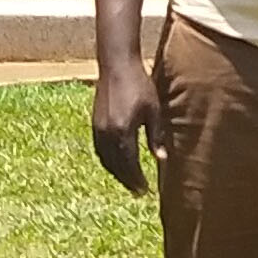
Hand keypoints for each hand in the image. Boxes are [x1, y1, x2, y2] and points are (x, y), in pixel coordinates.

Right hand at [91, 66, 166, 196]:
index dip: (137, 179)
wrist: (116, 65)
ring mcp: (98, 129)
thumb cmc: (139, 85)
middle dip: (127, 181)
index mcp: (123, 131)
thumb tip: (162, 159)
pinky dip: (109, 161)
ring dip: (117, 173)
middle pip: (116, 166)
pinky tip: (117, 164)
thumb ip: (156, 136)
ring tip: (129, 182)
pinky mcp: (95, 123)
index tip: (145, 190)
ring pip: (106, 160)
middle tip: (138, 192)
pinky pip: (100, 150)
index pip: (129, 164)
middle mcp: (107, 133)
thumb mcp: (154, 110)